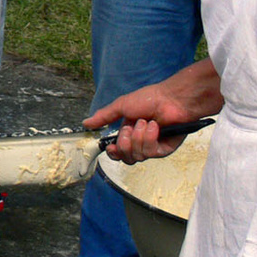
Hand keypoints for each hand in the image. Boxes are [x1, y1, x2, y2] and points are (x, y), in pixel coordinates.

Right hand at [84, 60, 222, 163]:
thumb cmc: (149, 99)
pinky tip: (154, 127)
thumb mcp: (121, 106)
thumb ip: (104, 117)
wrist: (170, 99)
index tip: (111, 147)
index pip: (117, 152)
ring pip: (137, 156)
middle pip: (126, 158)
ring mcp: (152, 147)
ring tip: (145, 123)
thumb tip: (86, 123)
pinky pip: (151, 153)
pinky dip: (149, 138)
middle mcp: (140, 142)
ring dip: (138, 138)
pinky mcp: (164, 149)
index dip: (114, 152)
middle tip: (130, 128)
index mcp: (128, 133)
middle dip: (125, 144)